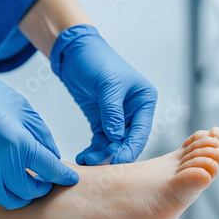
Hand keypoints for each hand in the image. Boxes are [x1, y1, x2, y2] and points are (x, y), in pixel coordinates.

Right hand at [0, 60, 77, 208]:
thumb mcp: (23, 109)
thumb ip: (42, 136)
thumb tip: (54, 158)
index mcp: (18, 143)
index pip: (50, 170)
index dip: (64, 176)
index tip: (70, 179)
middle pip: (31, 192)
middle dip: (42, 187)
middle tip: (44, 180)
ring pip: (10, 200)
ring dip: (21, 193)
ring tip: (24, 180)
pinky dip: (1, 191)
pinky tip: (3, 178)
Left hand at [50, 24, 156, 164]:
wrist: (74, 53)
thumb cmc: (96, 60)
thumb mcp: (108, 84)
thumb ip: (112, 111)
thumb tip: (115, 136)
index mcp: (144, 101)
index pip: (141, 131)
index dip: (130, 148)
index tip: (118, 161)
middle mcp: (134, 112)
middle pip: (128, 142)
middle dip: (114, 154)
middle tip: (99, 165)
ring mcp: (118, 119)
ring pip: (114, 145)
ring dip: (102, 155)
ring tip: (87, 160)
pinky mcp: (102, 122)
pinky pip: (101, 142)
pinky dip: (94, 150)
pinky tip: (85, 157)